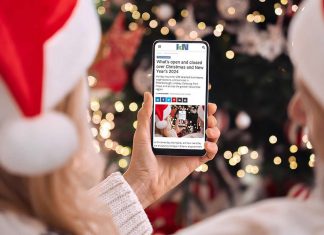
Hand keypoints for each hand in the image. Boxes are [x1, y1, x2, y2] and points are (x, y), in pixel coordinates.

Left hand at [124, 92, 219, 207]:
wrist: (145, 181)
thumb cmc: (141, 158)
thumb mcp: (141, 133)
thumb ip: (145, 114)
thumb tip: (148, 94)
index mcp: (172, 128)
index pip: (188, 113)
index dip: (198, 105)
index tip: (205, 95)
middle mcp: (183, 137)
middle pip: (202, 123)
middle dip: (210, 115)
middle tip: (211, 111)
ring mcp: (190, 148)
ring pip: (209, 136)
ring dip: (215, 130)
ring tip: (210, 129)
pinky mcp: (194, 161)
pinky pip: (209, 153)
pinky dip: (213, 148)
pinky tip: (207, 145)